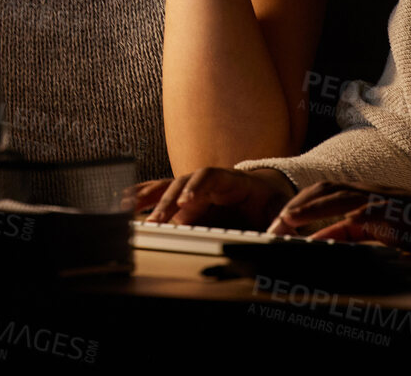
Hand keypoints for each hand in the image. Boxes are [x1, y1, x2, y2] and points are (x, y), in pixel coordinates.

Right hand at [128, 167, 295, 229]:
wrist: (264, 193)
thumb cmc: (270, 202)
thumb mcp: (279, 209)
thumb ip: (281, 220)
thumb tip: (286, 233)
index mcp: (231, 179)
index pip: (210, 177)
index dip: (196, 188)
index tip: (186, 202)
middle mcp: (208, 181)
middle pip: (182, 184)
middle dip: (167, 202)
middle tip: (156, 222)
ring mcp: (194, 189)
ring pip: (167, 188)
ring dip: (149, 199)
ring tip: (128, 209)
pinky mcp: (185, 200)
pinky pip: (160, 195)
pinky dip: (143, 197)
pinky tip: (124, 204)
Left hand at [267, 180, 410, 244]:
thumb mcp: (379, 232)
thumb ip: (351, 234)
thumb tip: (321, 242)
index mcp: (363, 197)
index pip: (322, 195)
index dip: (298, 207)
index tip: (276, 225)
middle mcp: (368, 192)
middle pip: (323, 188)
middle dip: (295, 204)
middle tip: (274, 224)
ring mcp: (381, 198)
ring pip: (337, 193)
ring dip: (310, 206)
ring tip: (287, 219)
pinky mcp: (394, 210)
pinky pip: (363, 211)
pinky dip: (342, 218)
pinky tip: (326, 228)